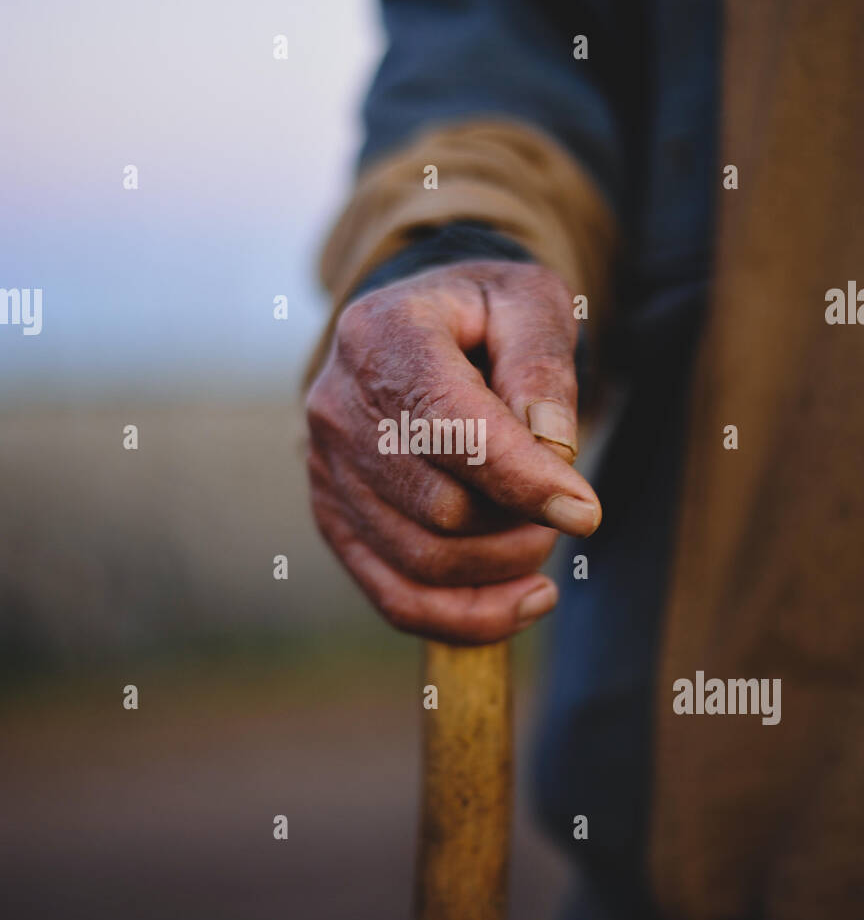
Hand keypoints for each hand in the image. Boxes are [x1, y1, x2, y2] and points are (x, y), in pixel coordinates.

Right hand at [306, 259, 600, 643]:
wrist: (417, 328)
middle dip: (521, 521)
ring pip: (423, 559)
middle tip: (568, 506)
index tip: (586, 513)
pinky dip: (467, 616)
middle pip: (439, 506)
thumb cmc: (483, 314)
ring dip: (503, 565)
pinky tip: (526, 601)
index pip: (448, 426)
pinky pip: (396, 596)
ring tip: (543, 535)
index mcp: (381, 335)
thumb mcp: (529, 303)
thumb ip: (542, 364)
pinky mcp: (335, 519)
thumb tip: (552, 448)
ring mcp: (325, 469)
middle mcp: (336, 405)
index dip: (521, 478)